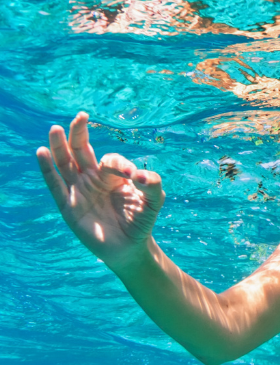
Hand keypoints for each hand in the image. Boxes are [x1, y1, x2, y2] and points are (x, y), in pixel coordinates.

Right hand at [37, 111, 164, 270]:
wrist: (130, 248)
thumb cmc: (141, 222)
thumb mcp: (154, 202)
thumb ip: (153, 185)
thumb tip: (141, 175)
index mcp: (112, 175)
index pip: (110, 160)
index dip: (119, 164)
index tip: (132, 177)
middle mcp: (93, 179)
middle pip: (81, 150)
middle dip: (79, 133)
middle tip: (81, 116)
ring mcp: (79, 191)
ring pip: (65, 163)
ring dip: (59, 146)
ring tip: (55, 129)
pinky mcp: (68, 206)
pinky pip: (55, 185)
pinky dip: (48, 170)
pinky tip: (42, 152)